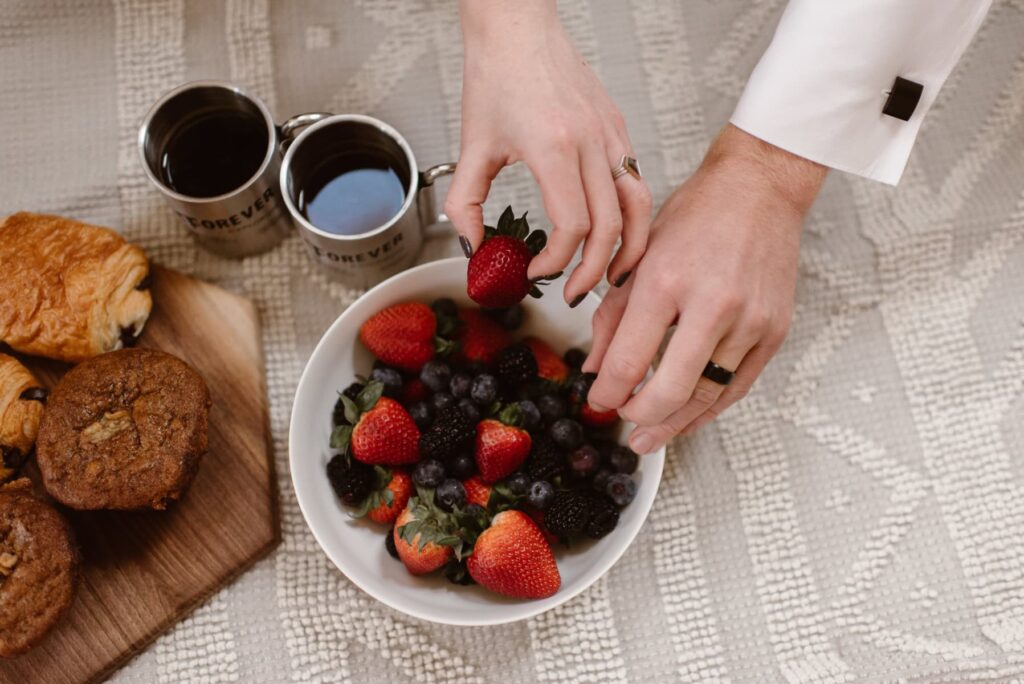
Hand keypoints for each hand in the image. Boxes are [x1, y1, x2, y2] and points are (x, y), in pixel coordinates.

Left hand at [445, 0, 651, 302]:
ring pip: (638, 206)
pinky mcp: (618, 128)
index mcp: (555, 147)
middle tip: (575, 292)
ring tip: (613, 276)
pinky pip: (636, 181)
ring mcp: (612, 135)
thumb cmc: (497, 75)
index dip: (557, 261)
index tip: (537, 271)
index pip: (573, 226)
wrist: (519, 28)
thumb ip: (465, 203)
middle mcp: (592, 142)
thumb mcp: (472, 146)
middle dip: (593, 271)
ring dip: (630, 248)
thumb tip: (472, 245)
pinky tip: (616, 232)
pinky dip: (632, 216)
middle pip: (610, 226)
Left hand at [583, 124, 826, 452]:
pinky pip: (737, 387)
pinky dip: (709, 409)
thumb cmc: (696, 216)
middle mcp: (712, 305)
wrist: (759, 189)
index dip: (607, 393)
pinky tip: (687, 418)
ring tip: (650, 437)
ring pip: (705, 396)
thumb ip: (613, 316)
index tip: (597, 400)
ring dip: (673, 424)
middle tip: (622, 421)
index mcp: (667, 281)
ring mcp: (749, 321)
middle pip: (668, 390)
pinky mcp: (774, 331)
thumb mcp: (640, 257)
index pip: (627, 361)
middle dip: (638, 415)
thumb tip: (596, 368)